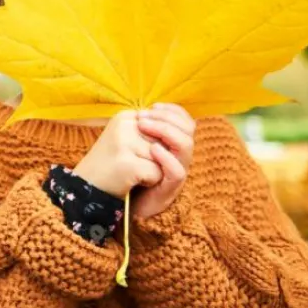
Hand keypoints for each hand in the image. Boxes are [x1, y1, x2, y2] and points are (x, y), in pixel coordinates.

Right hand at [73, 110, 162, 197]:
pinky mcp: (126, 162)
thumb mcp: (131, 143)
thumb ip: (154, 133)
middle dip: (158, 158)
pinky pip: (157, 173)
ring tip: (131, 172)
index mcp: (126, 116)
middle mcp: (124, 124)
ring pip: (164, 157)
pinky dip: (149, 182)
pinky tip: (131, 181)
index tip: (141, 154)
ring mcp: (124, 142)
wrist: (85, 190)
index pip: (166, 124)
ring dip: (154, 170)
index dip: (162, 145)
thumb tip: (181, 135)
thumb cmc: (112, 168)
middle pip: (165, 142)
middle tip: (134, 165)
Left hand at [132, 103, 194, 218]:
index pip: (185, 121)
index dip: (172, 111)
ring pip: (186, 146)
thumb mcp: (133, 146)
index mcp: (173, 145)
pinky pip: (177, 171)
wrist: (119, 201)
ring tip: (144, 127)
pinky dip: (166, 157)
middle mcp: (179, 157)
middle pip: (188, 130)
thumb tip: (140, 110)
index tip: (152, 106)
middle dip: (166, 118)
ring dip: (165, 131)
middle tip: (142, 117)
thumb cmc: (125, 171)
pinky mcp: (170, 189)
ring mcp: (176, 172)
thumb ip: (142, 130)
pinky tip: (152, 149)